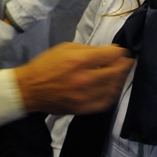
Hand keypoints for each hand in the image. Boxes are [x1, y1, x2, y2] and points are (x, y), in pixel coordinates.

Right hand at [14, 43, 132, 114]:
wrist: (30, 88)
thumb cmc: (46, 64)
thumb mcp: (66, 48)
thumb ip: (90, 49)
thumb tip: (111, 51)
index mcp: (80, 60)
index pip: (112, 55)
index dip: (121, 52)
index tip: (123, 52)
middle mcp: (85, 79)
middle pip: (116, 72)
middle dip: (124, 65)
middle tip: (127, 62)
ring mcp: (84, 96)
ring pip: (113, 88)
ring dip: (120, 80)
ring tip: (120, 74)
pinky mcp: (82, 108)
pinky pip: (105, 103)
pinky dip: (112, 94)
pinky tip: (112, 88)